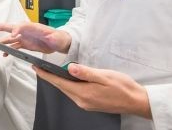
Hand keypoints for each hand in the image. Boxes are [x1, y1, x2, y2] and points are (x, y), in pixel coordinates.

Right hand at [0, 22, 71, 53]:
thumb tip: (41, 35)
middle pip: (12, 28)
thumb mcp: (54, 36)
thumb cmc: (58, 37)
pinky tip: (4, 54)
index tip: (12, 35)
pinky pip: (15, 46)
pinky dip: (9, 50)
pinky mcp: (26, 44)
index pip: (22, 26)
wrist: (60, 43)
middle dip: (2, 28)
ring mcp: (26, 38)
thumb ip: (46, 35)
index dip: (16, 29)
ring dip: (3, 41)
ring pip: (11, 39)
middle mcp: (27, 31)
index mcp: (34, 27)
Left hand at [34, 63, 151, 118]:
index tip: (35, 68)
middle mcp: (82, 101)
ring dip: (59, 81)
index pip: (59, 82)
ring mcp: (86, 104)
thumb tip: (69, 68)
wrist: (136, 101)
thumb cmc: (123, 87)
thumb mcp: (105, 76)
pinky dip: (68, 85)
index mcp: (84, 93)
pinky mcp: (90, 104)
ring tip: (50, 71)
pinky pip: (75, 93)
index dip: (46, 74)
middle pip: (61, 87)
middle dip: (50, 77)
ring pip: (67, 90)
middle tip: (39, 67)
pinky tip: (68, 79)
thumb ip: (86, 72)